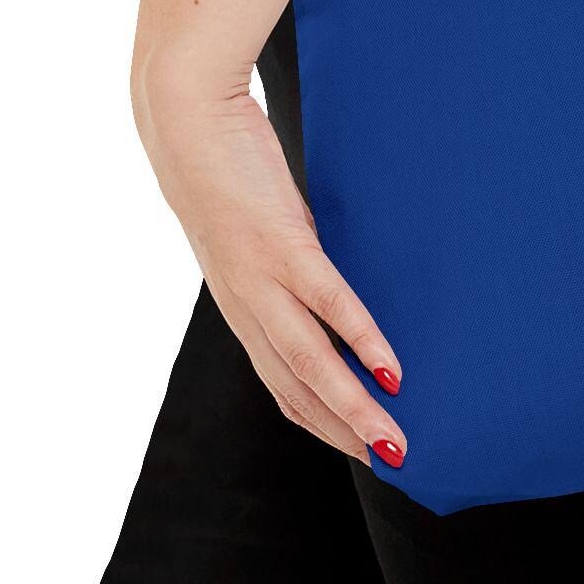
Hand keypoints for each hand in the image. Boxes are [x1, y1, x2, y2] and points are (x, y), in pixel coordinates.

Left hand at [136, 73, 406, 467]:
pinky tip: (389, 369)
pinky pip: (327, 305)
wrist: (186, 120)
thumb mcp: (259, 224)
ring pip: (310, 364)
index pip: (283, 383)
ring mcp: (260, 279)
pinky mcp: (280, 244)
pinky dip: (360, 342)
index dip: (322, 421)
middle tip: (394, 464)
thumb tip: (327, 268)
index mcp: (243, 303)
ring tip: (397, 438)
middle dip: (346, 433)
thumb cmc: (226, 164)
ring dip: (355, 410)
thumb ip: (289, 253)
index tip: (364, 447)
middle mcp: (246, 304)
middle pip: (297, 390)